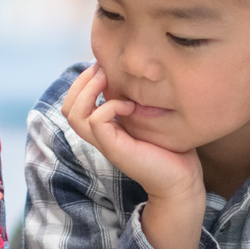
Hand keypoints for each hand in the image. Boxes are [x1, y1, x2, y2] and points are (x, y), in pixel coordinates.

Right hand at [60, 63, 203, 203]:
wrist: (182, 180)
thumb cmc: (171, 149)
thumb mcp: (149, 117)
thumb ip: (135, 100)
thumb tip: (133, 74)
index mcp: (104, 128)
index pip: (73, 104)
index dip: (82, 82)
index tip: (104, 68)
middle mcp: (100, 136)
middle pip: (67, 108)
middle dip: (81, 82)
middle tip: (103, 69)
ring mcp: (105, 143)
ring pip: (74, 114)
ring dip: (89, 90)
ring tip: (108, 81)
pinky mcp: (115, 149)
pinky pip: (96, 121)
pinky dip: (110, 106)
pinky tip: (131, 106)